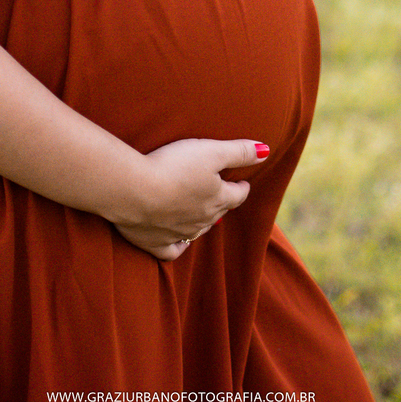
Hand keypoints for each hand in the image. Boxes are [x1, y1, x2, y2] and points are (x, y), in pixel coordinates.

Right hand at [112, 138, 268, 260]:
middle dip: (224, 202)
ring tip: (203, 212)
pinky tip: (180, 242)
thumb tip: (266, 150)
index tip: (242, 181)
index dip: (242, 187)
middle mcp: (202, 219)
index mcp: (217, 198)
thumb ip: (239, 152)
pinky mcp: (155, 243)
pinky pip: (173, 251)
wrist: (134, 191)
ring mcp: (179, 233)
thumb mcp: (211, 151)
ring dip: (203, 221)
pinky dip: (178, 247)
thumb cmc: (173, 166)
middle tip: (224, 193)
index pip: (237, 194)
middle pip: (219, 211)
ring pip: (199, 230)